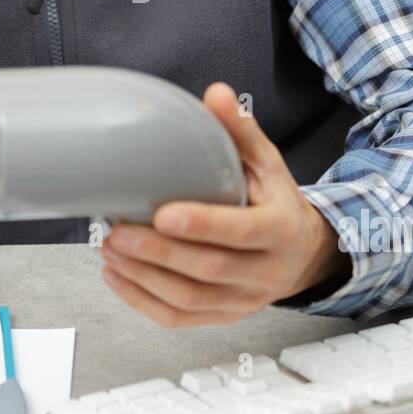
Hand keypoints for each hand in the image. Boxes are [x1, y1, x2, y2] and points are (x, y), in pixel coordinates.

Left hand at [101, 81, 351, 326]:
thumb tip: (216, 93)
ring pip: (190, 300)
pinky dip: (142, 301)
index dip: (203, 225)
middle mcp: (266, 273)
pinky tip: (116, 276)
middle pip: (208, 270)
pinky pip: (180, 319)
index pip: (243, 232)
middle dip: (158, 252)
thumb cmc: (275, 202)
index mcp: (281, 230)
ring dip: (143, 277)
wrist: (302, 254)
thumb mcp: (268, 164)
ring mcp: (245, 301)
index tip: (162, 212)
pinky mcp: (224, 317)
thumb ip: (240, 132)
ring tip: (109, 248)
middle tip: (116, 230)